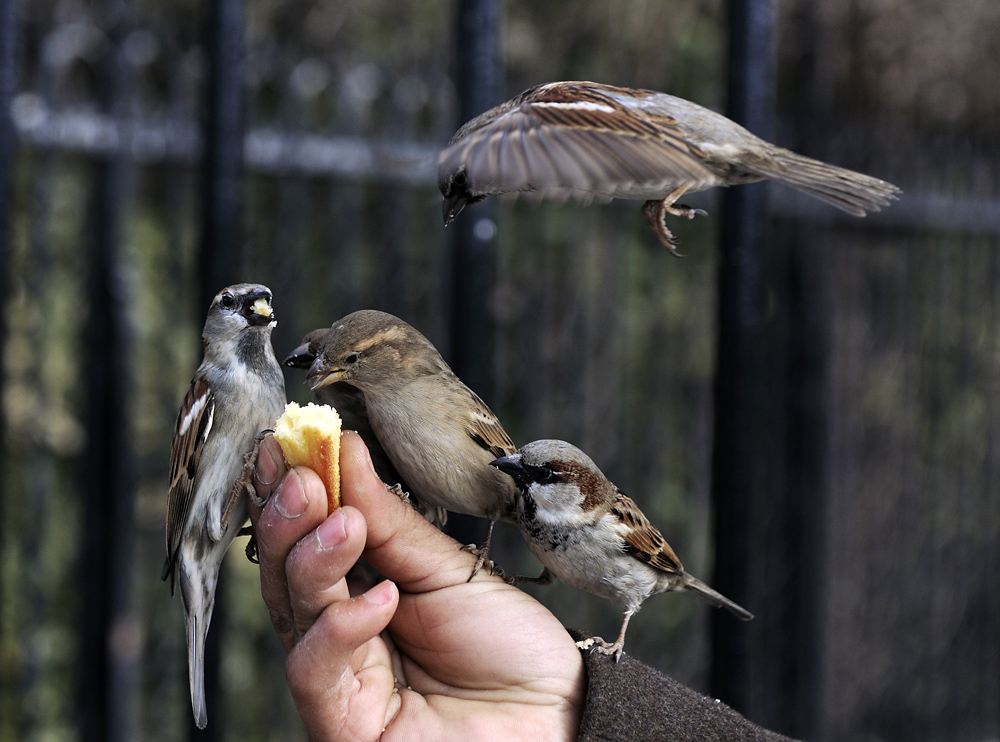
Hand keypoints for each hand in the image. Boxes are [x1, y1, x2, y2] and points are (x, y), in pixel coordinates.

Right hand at [249, 431, 584, 741]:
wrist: (554, 715)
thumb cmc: (507, 645)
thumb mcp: (449, 570)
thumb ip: (391, 522)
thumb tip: (344, 453)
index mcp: (362, 589)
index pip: (310, 537)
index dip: (293, 492)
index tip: (289, 443)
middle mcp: (340, 633)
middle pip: (287, 574)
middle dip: (290, 520)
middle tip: (303, 477)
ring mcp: (339, 679)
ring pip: (293, 614)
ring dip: (311, 559)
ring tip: (344, 523)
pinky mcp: (343, 724)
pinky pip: (315, 669)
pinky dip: (342, 626)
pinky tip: (381, 597)